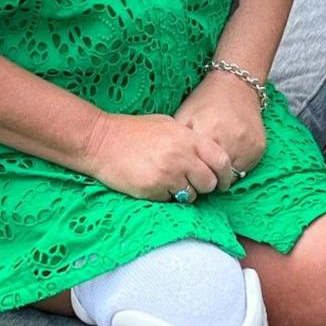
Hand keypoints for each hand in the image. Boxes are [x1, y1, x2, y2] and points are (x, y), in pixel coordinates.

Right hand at [80, 111, 233, 202]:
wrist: (100, 141)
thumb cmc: (133, 131)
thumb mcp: (167, 125)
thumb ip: (189, 140)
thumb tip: (207, 156)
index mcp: (187, 138)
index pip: (221, 160)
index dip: (226, 174)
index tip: (223, 181)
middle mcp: (181, 156)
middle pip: (209, 183)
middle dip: (205, 186)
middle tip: (194, 183)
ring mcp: (167, 175)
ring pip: (191, 196)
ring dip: (185, 193)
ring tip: (169, 182)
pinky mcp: (153, 190)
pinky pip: (170, 200)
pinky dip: (166, 196)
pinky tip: (154, 184)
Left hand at [174, 69, 266, 183]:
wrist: (236, 84)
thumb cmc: (205, 100)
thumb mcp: (185, 114)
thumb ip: (179, 140)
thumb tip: (174, 163)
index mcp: (208, 132)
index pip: (201, 169)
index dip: (195, 173)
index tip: (192, 173)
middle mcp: (231, 140)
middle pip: (218, 175)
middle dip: (210, 177)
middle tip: (204, 172)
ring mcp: (248, 145)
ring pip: (234, 175)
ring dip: (225, 173)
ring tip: (216, 164)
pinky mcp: (259, 146)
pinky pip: (248, 168)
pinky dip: (238, 166)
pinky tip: (231, 154)